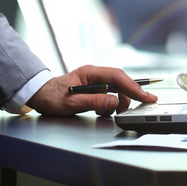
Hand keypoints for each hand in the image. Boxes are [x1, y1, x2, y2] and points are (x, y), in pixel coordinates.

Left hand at [26, 65, 157, 116]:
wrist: (39, 96)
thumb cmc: (51, 97)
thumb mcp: (71, 103)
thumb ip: (93, 102)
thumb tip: (114, 102)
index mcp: (90, 73)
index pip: (118, 77)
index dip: (133, 86)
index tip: (145, 96)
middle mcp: (95, 75)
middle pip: (121, 82)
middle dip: (133, 93)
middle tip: (147, 101)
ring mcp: (95, 82)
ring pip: (117, 90)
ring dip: (120, 101)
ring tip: (114, 112)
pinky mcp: (94, 90)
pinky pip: (110, 95)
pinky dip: (112, 104)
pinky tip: (105, 111)